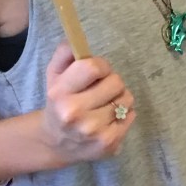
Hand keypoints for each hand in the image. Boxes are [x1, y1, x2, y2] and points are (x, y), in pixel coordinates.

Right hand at [40, 42, 134, 162]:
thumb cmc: (59, 102)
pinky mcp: (108, 143)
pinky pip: (131, 115)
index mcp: (60, 93)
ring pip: (127, 99)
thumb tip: (76, 41)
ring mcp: (93, 131)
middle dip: (112, 82)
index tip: (98, 72)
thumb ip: (65, 54)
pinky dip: (124, 114)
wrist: (56, 142)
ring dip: (119, 98)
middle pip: (116, 82)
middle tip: (102, 89)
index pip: (93, 67)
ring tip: (105, 104)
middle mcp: (75, 113)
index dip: (101, 66)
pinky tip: (109, 118)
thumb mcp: (54, 75)